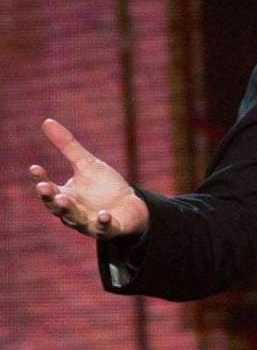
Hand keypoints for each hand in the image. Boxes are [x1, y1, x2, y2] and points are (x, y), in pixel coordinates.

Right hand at [30, 118, 149, 239]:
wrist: (129, 206)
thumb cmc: (103, 187)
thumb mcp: (86, 164)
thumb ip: (67, 147)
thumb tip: (46, 121)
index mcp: (65, 195)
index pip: (48, 189)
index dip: (40, 179)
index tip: (35, 167)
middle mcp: (72, 212)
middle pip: (57, 206)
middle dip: (50, 197)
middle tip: (44, 187)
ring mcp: (90, 222)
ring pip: (75, 219)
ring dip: (69, 210)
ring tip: (64, 199)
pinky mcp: (109, 228)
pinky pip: (104, 227)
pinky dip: (103, 222)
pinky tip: (103, 215)